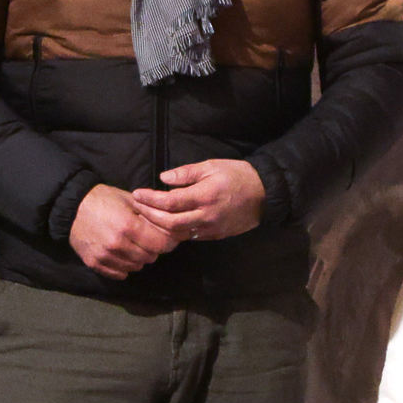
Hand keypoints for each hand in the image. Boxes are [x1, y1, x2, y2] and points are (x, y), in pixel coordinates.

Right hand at [69, 183, 179, 279]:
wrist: (71, 206)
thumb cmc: (103, 199)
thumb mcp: (130, 200)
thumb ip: (151, 214)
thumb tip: (173, 225)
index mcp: (129, 226)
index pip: (160, 245)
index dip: (167, 242)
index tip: (165, 237)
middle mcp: (118, 245)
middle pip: (150, 257)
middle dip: (152, 249)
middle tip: (146, 239)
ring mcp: (105, 256)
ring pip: (136, 267)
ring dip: (138, 258)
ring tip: (132, 245)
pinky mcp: (95, 264)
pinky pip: (120, 274)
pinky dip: (124, 266)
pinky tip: (120, 254)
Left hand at [131, 159, 266, 242]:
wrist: (265, 194)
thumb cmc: (237, 175)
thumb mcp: (212, 166)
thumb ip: (186, 173)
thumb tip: (163, 178)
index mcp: (204, 196)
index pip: (169, 202)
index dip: (150, 199)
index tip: (137, 194)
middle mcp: (206, 216)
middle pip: (169, 223)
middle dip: (149, 216)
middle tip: (137, 207)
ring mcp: (210, 229)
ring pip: (178, 234)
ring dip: (159, 227)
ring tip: (145, 217)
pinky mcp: (214, 236)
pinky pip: (189, 236)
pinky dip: (174, 232)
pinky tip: (164, 225)